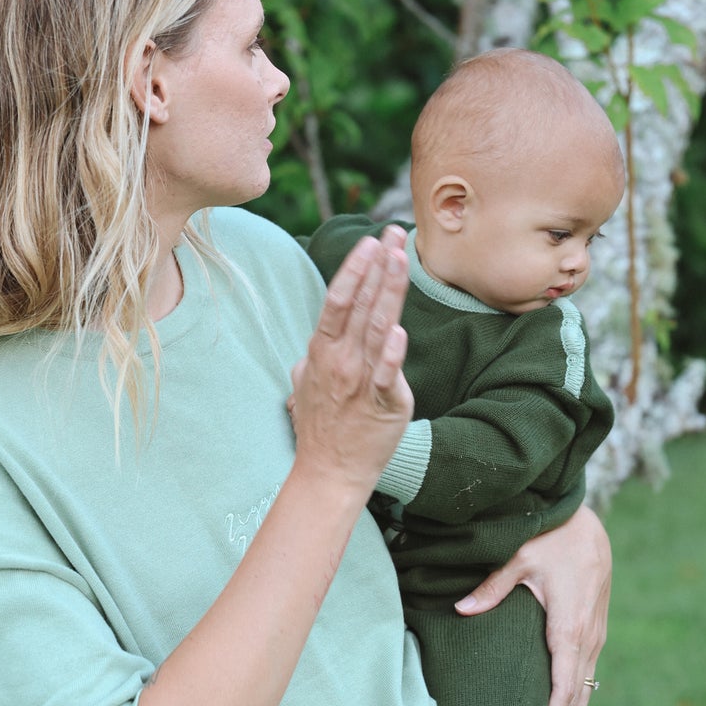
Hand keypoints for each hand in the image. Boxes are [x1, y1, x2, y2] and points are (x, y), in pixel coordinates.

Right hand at [290, 227, 412, 498]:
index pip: (338, 300)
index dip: (356, 268)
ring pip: (376, 328)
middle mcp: (340, 361)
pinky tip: (399, 332)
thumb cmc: (320, 428)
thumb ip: (313, 358)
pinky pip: (385, 376)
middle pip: (360, 304)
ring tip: (400, 260)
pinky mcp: (381, 406)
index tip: (372, 242)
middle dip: (378, 265)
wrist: (329, 472)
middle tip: (394, 233)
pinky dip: (390, 355)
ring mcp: (359, 383)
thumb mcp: (305, 384)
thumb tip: (314, 344)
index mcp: (322, 352)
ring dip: (388, 291)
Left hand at [455, 504, 610, 705]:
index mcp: (570, 626)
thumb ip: (490, 588)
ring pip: (587, 684)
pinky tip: (549, 687)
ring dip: (565, 702)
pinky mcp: (597, 626)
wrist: (589, 523)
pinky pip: (588, 667)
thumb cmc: (552, 538)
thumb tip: (461, 609)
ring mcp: (597, 632)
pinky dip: (572, 684)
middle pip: (579, 695)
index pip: (565, 687)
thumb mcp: (519, 558)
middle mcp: (589, 636)